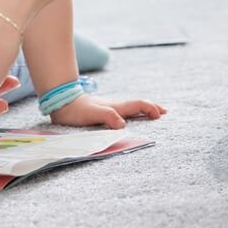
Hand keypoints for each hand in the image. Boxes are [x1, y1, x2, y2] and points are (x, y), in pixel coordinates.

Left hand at [49, 95, 166, 128]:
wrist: (62, 102)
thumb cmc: (77, 110)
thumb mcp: (93, 114)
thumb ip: (108, 117)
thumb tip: (122, 125)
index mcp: (115, 107)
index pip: (137, 104)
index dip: (149, 108)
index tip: (160, 115)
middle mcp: (115, 107)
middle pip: (137, 105)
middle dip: (151, 108)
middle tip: (164, 112)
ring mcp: (109, 109)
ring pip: (130, 108)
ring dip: (143, 110)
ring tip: (153, 114)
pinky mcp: (103, 112)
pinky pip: (123, 112)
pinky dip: (132, 114)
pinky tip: (130, 118)